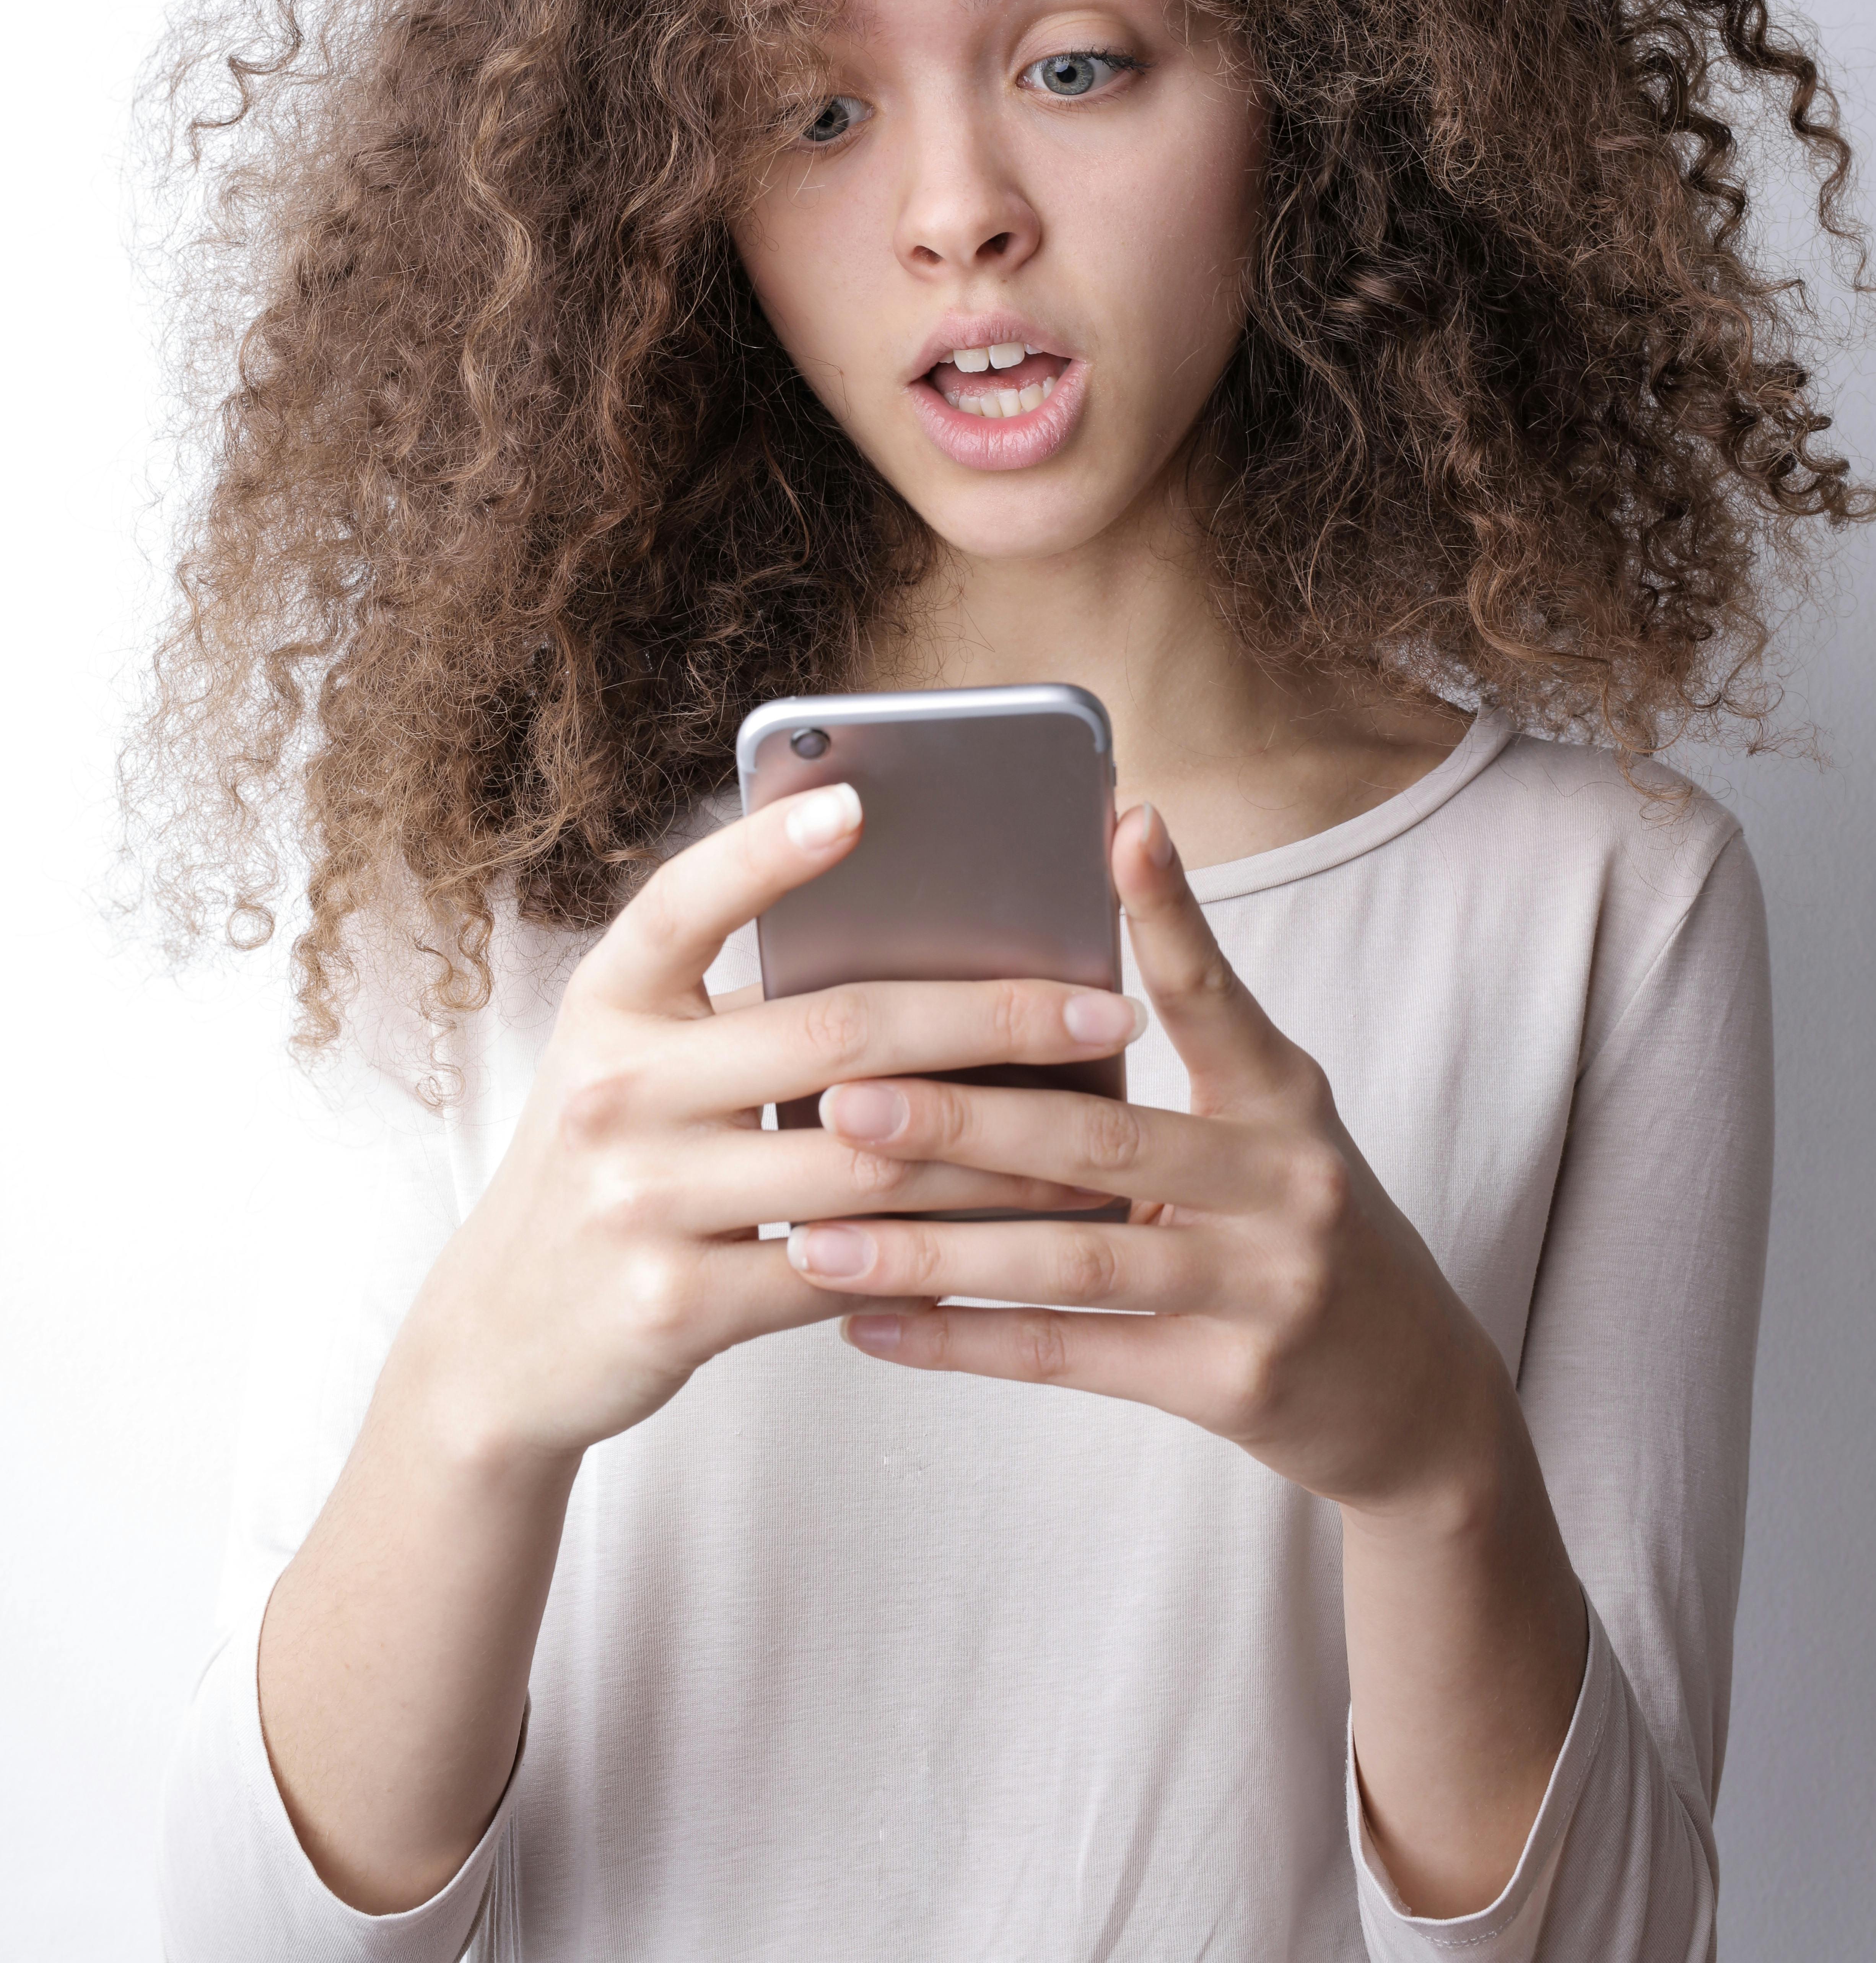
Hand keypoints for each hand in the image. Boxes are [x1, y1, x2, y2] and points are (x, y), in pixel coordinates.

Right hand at [387, 783, 1140, 1471]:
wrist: (507, 1338)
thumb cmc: (616, 1164)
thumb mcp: (640, 1062)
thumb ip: (743, 1011)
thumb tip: (928, 950)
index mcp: (608, 1003)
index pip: (686, 902)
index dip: (768, 851)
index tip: (859, 802)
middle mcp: (615, 1091)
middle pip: (837, 1036)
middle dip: (991, 1021)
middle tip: (1103, 1010)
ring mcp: (642, 1202)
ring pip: (867, 1166)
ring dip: (1000, 1155)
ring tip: (1096, 1137)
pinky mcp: (675, 1306)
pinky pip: (844, 1272)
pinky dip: (939, 1257)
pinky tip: (1017, 1240)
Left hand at [782, 800, 1509, 1514]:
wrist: (1414, 1393)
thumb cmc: (1301, 1226)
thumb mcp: (1271, 1126)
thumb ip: (1182, 1061)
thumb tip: (1029, 986)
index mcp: (1285, 1097)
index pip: (1214, 992)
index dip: (1170, 909)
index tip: (1121, 823)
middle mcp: (1284, 1182)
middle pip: (1101, 1142)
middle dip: (962, 1119)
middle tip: (845, 1095)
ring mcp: (1261, 1289)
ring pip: (1068, 1263)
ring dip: (932, 1251)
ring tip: (818, 1237)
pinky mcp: (1229, 1384)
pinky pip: (1070, 1358)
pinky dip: (962, 1341)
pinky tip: (869, 1327)